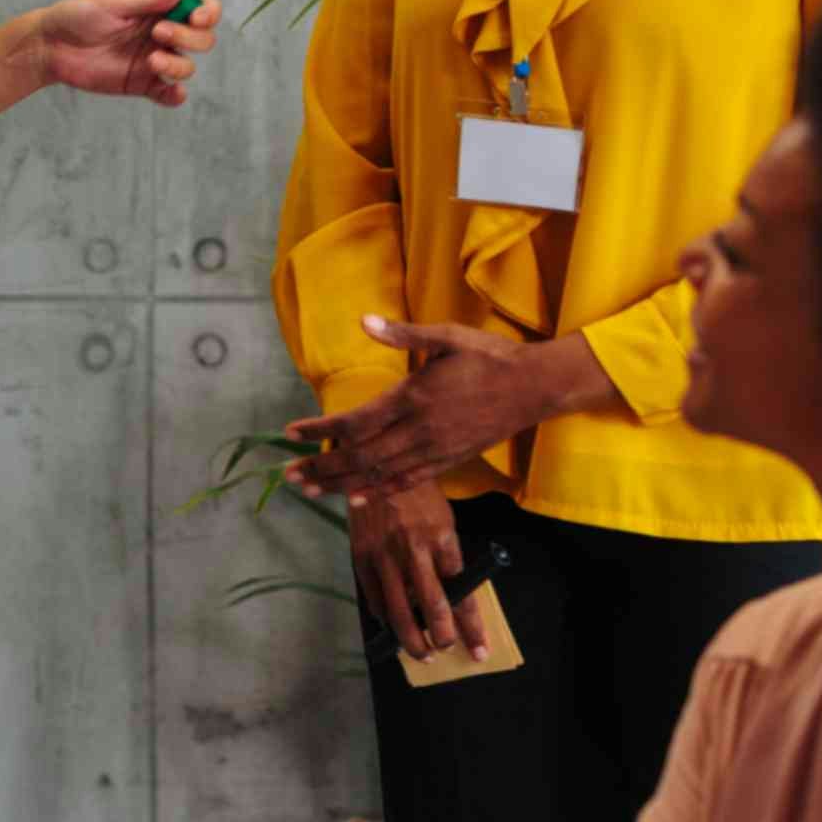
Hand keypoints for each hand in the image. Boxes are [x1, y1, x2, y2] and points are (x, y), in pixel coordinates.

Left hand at [34, 0, 222, 107]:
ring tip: (151, 60)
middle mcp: (163, 34)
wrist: (51, 46)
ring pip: (187, 67)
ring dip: (178, 64)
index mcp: (160, 8)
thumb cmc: (79, 15)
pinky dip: (176, 95)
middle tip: (157, 33)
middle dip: (188, 37)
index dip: (208, 14)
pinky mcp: (141, 84)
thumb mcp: (114, 2)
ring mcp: (154, 60)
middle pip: (201, 39)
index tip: (195, 17)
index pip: (201, 9)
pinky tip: (173, 92)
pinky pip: (168, 94)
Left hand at [285, 319, 605, 501]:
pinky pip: (407, 483)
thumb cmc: (488, 357)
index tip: (291, 433)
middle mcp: (419, 431)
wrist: (535, 388)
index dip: (321, 431)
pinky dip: (379, 493)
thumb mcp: (447, 336)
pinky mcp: (448, 462)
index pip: (356, 422)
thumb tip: (364, 321)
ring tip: (309, 490)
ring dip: (341, 484)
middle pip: (360, 456)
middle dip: (321, 467)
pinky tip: (357, 500)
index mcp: (413, 397)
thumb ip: (403, 333)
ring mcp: (434, 451)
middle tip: (287, 474)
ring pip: (380, 475)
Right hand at [348, 482, 487, 661]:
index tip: (479, 650)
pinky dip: (383, 616)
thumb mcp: (443, 522)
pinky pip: (374, 597)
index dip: (471, 626)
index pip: (462, 593)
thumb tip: (450, 599)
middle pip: (432, 606)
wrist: (377, 469)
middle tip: (445, 650)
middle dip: (442, 637)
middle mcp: (415, 548)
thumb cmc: (419, 499)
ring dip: (411, 638)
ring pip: (399, 610)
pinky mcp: (361, 556)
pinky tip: (390, 625)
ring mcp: (385, 554)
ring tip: (420, 653)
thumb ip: (446, 558)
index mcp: (442, 538)